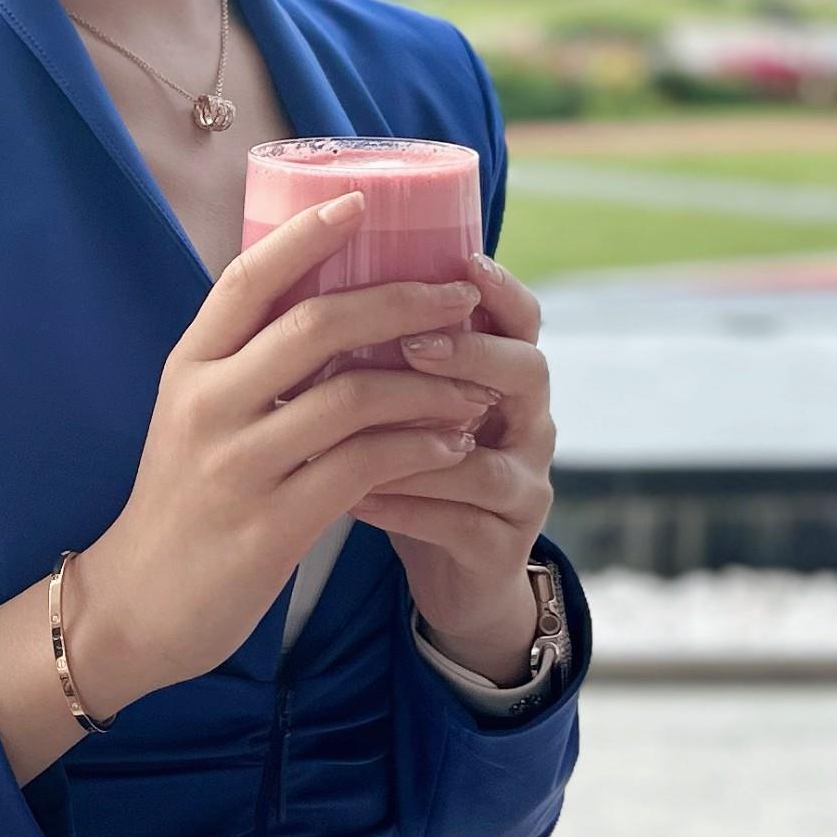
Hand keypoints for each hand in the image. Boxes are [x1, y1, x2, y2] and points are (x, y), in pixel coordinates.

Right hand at [69, 190, 500, 715]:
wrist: (133, 605)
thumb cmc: (181, 502)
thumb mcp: (194, 417)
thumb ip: (246, 366)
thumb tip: (328, 308)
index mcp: (189, 367)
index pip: (247, 278)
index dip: (305, 234)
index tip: (362, 201)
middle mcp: (208, 404)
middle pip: (316, 325)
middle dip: (401, 302)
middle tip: (459, 298)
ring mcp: (237, 464)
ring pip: (353, 397)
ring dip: (429, 385)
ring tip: (475, 385)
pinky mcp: (269, 525)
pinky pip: (362, 468)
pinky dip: (417, 448)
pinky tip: (450, 444)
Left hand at [357, 251, 557, 683]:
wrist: (449, 574)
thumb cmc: (416, 468)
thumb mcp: (410, 405)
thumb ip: (389, 355)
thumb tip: (308, 280)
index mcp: (507, 379)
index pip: (523, 320)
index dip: (502, 289)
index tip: (463, 262)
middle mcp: (528, 427)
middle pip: (528, 374)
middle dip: (472, 355)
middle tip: (413, 345)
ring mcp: (522, 491)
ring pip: (488, 464)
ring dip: (420, 447)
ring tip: (356, 435)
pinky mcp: (501, 550)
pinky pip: (459, 525)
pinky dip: (405, 509)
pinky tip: (354, 499)